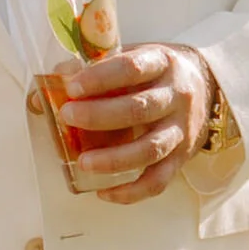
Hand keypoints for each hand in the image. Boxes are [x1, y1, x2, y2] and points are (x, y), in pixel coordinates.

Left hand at [31, 41, 216, 204]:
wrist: (206, 87)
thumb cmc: (154, 74)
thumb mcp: (132, 57)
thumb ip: (91, 71)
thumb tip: (42, 93)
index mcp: (161, 63)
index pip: (132, 68)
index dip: (100, 78)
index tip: (73, 87)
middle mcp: (176, 96)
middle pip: (139, 109)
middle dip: (99, 116)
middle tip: (67, 117)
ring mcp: (181, 129)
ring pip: (150, 149)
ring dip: (114, 159)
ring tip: (82, 162)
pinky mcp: (182, 158)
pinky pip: (158, 181)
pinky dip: (131, 192)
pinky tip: (104, 192)